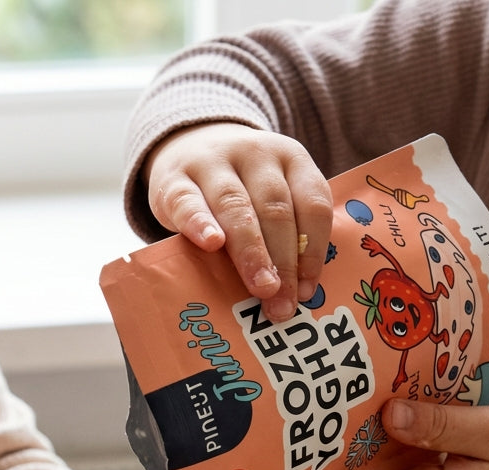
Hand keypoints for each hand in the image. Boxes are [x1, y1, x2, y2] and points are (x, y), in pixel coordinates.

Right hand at [145, 122, 332, 321]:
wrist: (187, 149)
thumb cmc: (239, 190)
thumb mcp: (269, 198)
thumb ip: (285, 235)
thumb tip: (295, 294)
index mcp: (291, 159)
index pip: (312, 203)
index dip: (313, 250)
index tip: (306, 291)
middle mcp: (256, 155)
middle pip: (276, 209)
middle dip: (283, 260)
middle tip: (282, 301)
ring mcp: (213, 163)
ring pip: (237, 207)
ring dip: (251, 252)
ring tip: (259, 288)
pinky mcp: (175, 180)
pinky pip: (189, 203)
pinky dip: (201, 224)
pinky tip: (212, 245)